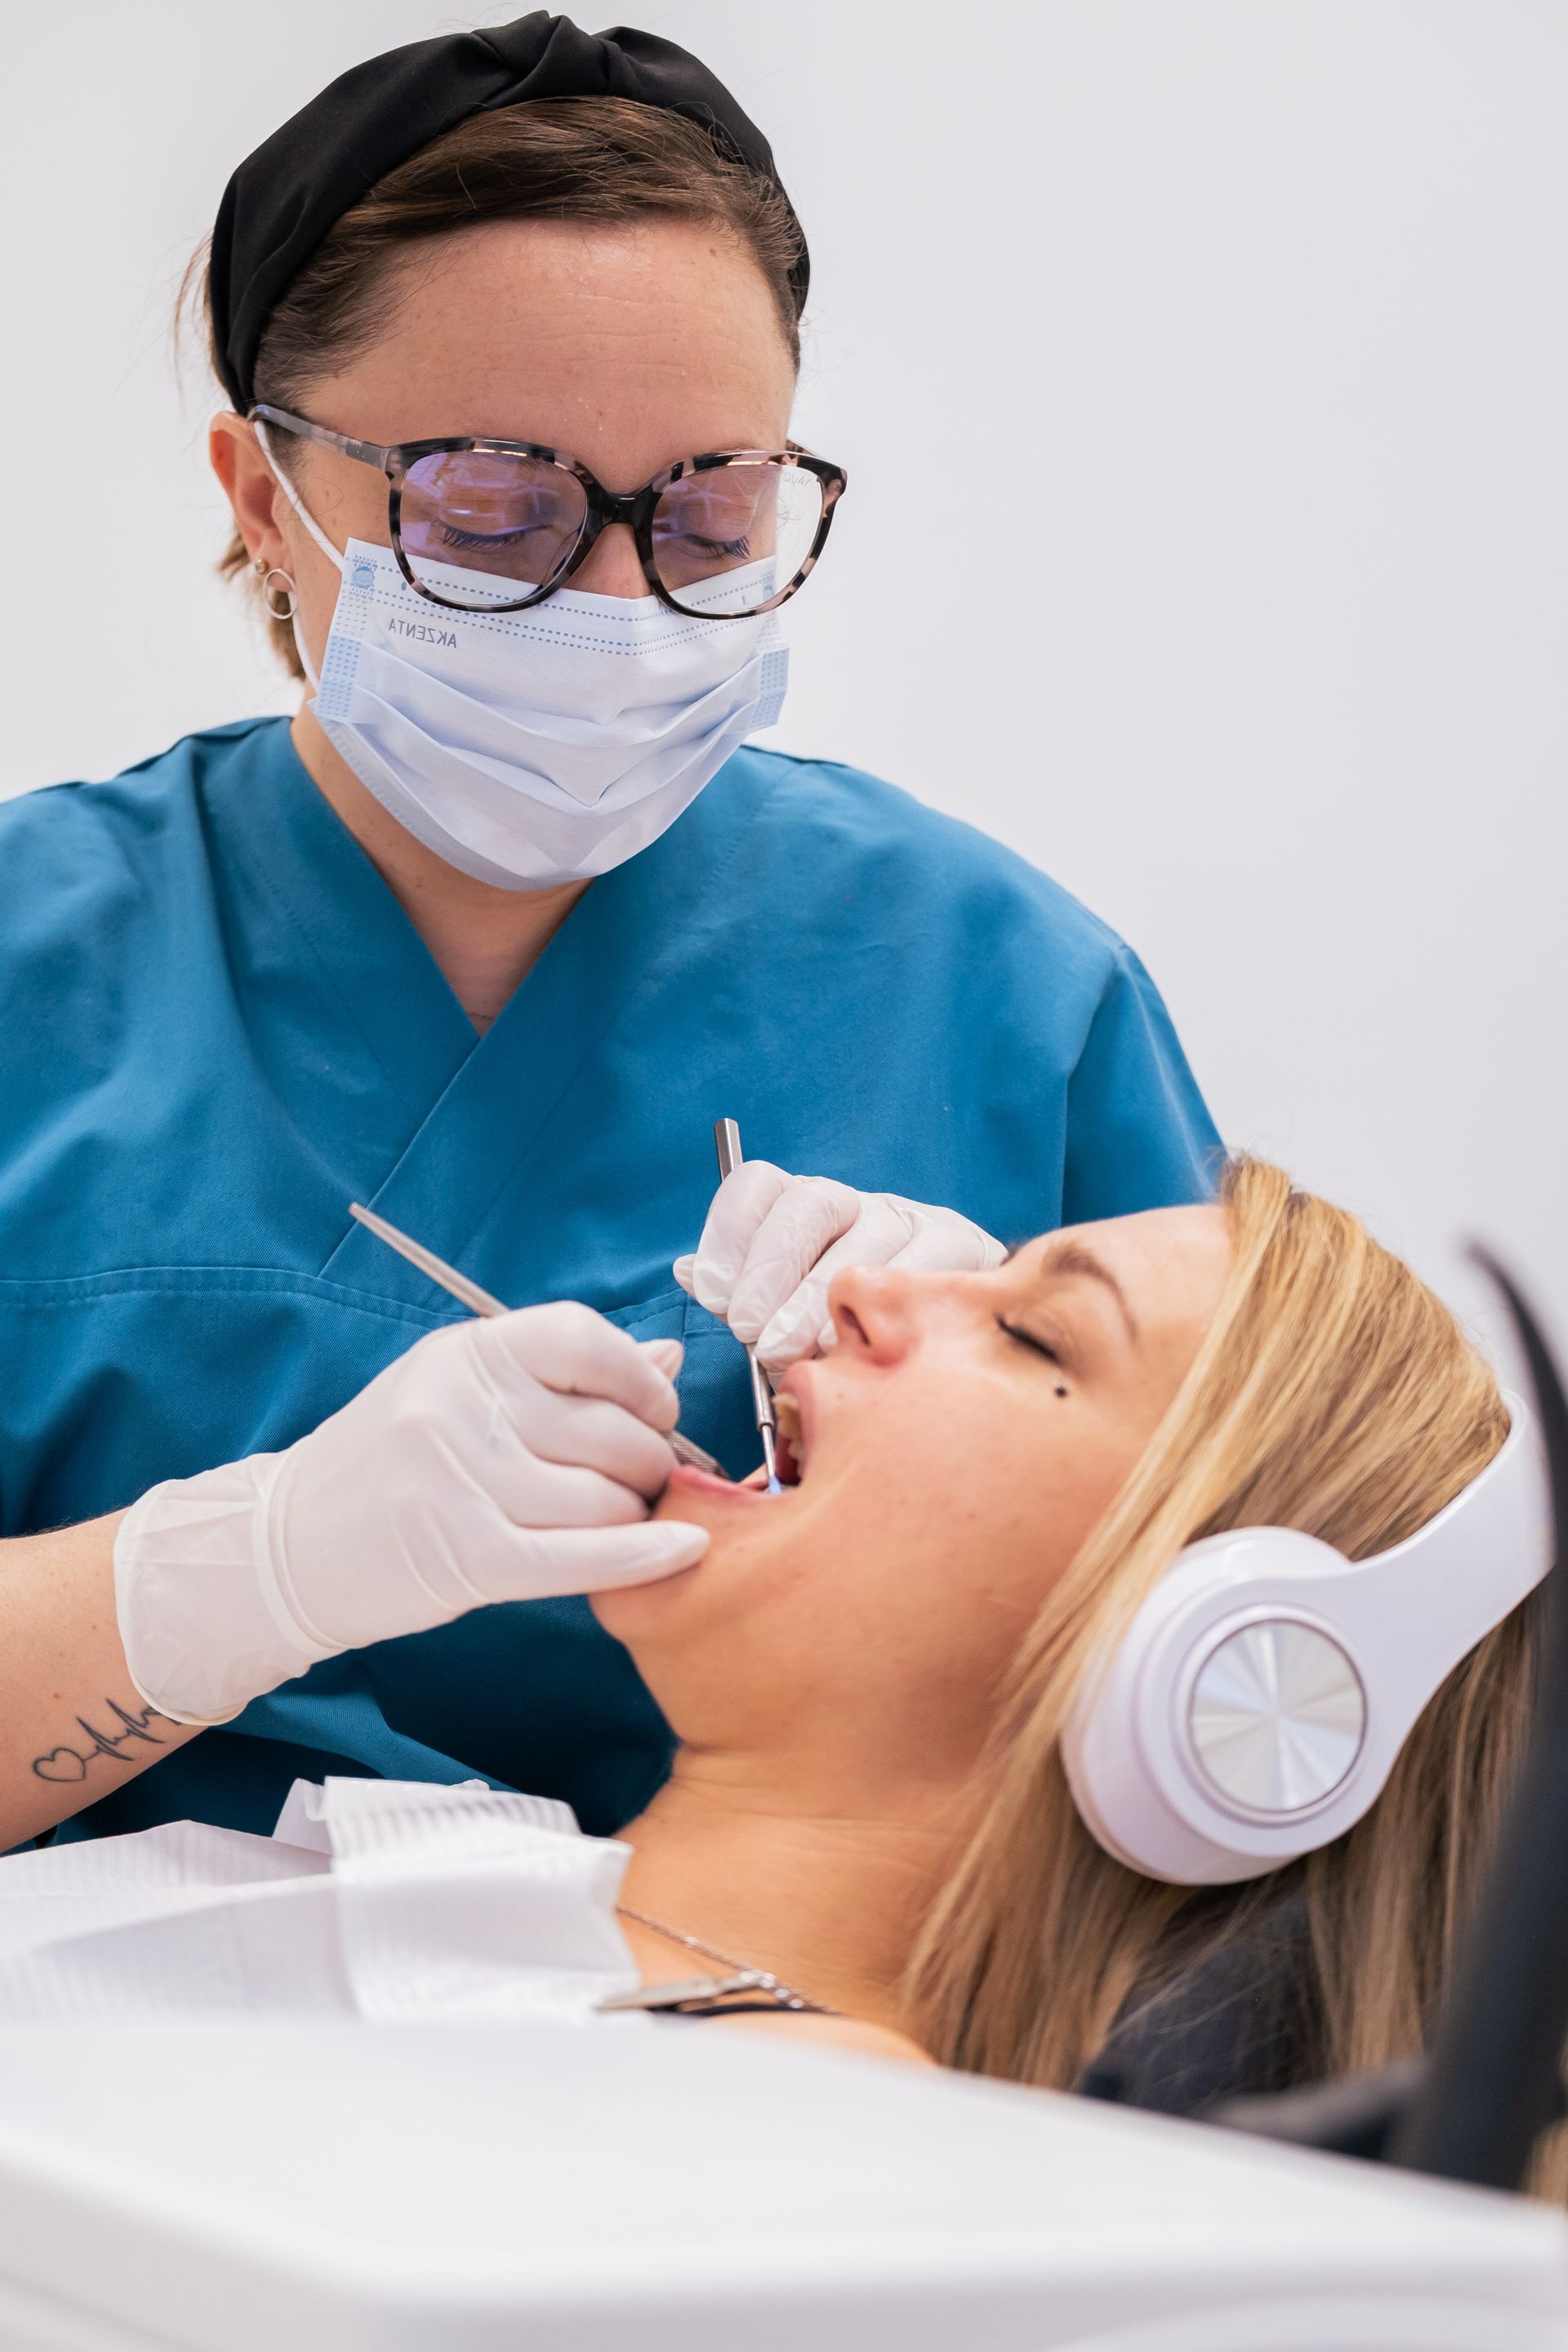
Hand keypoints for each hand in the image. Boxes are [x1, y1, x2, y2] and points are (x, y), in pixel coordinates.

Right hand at [115, 1308, 708, 1725]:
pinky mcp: (465, 1558)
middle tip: (642, 1478)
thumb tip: (668, 1361)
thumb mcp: (465, 1394)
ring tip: (622, 1516)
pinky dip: (645, 1557)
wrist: (287, 1547)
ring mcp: (461, 1483)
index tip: (656, 1408)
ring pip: (604, 1498)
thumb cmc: (391, 1463)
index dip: (639, 1379)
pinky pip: (583, 1557)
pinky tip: (684, 1550)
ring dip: (635, 1512)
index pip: (583, 1340)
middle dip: (648, 1458)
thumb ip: (565, 1375)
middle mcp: (461, 1408)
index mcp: (464, 1354)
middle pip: (609, 1429)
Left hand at [674, 1165, 1005, 1373]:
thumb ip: (737, 1294)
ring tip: (795, 1350)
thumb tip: (688, 1272)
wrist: (944, 1337)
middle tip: (753, 1332)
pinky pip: (923, 1265)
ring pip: (866, 1234)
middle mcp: (852, 1203)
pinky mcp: (959, 1245)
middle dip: (771, 1269)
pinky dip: (887, 1305)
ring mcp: (908, 1220)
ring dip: (820, 1297)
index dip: (728, 1234)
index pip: (757, 1186)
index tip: (711, 1293)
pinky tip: (861, 1345)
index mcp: (800, 1209)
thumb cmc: (848, 1329)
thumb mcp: (784, 1312)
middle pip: (808, 1203)